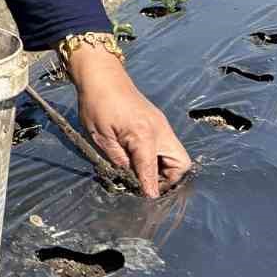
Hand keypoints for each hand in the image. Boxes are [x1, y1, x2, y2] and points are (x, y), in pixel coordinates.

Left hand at [68, 45, 191, 197]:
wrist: (102, 74)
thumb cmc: (96, 103)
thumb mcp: (100, 136)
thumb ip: (117, 159)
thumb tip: (130, 178)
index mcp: (143, 134)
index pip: (152, 170)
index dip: (151, 188)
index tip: (150, 202)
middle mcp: (160, 130)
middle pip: (181, 163)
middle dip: (169, 179)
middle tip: (147, 185)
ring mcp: (162, 124)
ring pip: (177, 155)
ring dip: (165, 169)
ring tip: (142, 174)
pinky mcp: (158, 122)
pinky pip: (168, 146)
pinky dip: (160, 157)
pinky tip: (141, 159)